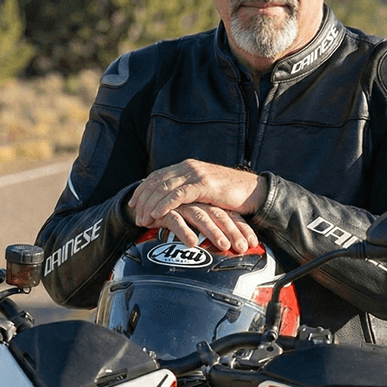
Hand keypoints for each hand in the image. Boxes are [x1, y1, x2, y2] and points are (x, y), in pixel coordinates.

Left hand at [129, 159, 266, 230]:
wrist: (253, 191)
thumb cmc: (230, 195)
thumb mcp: (205, 191)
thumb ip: (189, 192)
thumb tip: (174, 205)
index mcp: (187, 166)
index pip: (157, 176)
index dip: (142, 189)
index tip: (133, 204)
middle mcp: (189, 167)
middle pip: (156, 181)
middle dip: (143, 199)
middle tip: (135, 215)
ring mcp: (196, 174)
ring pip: (164, 188)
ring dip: (150, 204)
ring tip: (143, 219)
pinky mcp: (204, 185)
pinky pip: (179, 194)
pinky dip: (165, 204)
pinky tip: (157, 214)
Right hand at [151, 203, 258, 252]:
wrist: (151, 201)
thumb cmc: (181, 215)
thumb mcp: (201, 222)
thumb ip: (215, 232)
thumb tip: (236, 249)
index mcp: (209, 204)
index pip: (230, 214)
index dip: (242, 228)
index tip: (253, 244)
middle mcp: (198, 203)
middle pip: (219, 215)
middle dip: (232, 232)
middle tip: (242, 247)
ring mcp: (183, 205)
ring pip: (201, 216)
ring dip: (213, 232)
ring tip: (223, 246)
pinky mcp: (166, 211)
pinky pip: (176, 221)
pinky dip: (184, 231)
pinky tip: (191, 243)